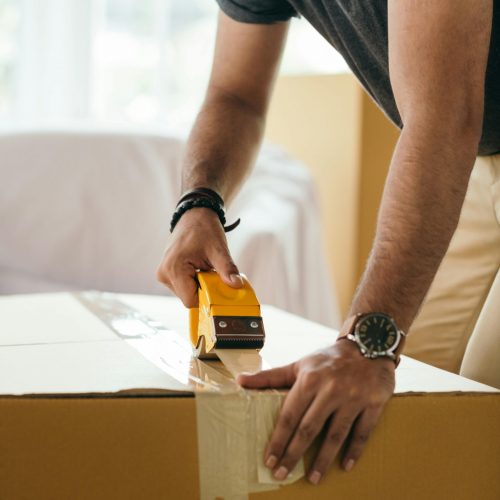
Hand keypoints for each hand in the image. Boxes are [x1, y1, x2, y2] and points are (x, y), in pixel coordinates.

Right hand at [156, 208, 242, 306]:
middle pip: (188, 297)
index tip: (218, 288)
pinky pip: (184, 286)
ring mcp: (164, 274)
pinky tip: (200, 268)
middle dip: (204, 289)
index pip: (190, 300)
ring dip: (200, 285)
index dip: (207, 297)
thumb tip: (236, 285)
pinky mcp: (167, 273)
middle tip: (213, 273)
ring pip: (186, 293)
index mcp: (173, 269)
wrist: (194, 215)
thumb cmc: (204, 228)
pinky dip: (195, 281)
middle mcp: (164, 274)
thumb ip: (227, 269)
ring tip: (205, 267)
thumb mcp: (219, 249)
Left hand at [237, 338, 394, 484]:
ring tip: (313, 478)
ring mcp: (353, 398)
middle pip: (309, 429)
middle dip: (294, 454)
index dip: (278, 439)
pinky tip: (345, 465)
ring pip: (335, 434)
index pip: (289, 416)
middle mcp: (330, 390)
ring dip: (323, 459)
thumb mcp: (299, 365)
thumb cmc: (328, 360)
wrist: (368, 344)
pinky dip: (354, 450)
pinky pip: (362, 432)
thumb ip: (270, 376)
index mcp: (309, 380)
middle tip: (282, 474)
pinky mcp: (373, 403)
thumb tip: (240, 380)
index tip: (269, 459)